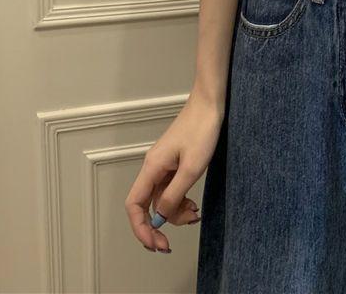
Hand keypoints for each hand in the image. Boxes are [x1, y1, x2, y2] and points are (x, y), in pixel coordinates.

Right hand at [124, 91, 223, 252]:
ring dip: (175, 212)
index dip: (140, 228)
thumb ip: (174, 195)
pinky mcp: (176, 161)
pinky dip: (180, 200)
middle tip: (172, 243)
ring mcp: (164, 164)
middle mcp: (154, 167)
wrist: (211, 103)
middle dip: (160, 225)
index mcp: (152, 168)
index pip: (134, 206)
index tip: (156, 243)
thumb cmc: (202, 129)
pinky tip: (193, 205)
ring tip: (194, 215)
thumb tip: (160, 217)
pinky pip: (171, 188)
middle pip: (148, 206)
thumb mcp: (192, 167)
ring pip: (161, 198)